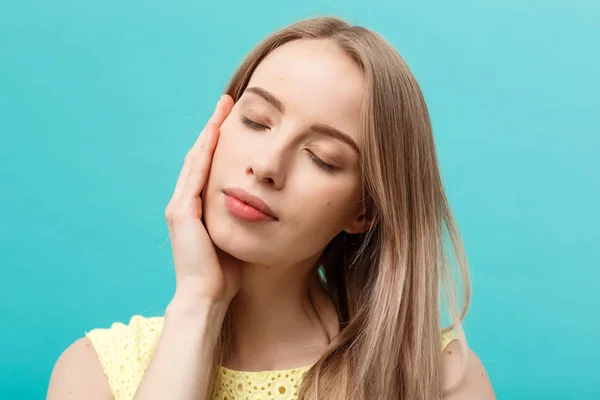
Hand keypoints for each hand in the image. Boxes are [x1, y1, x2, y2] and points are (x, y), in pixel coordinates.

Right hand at [165, 95, 240, 306]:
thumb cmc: (227, 274)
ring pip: (197, 159)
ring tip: (222, 108)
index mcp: (198, 208)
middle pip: (201, 156)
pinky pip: (195, 174)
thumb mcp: (238, 236)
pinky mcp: (181, 212)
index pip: (210, 166)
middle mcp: (186, 202)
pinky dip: (205, 151)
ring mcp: (180, 206)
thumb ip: (244, 217)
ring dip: (209, 132)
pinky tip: (215, 131)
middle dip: (214, 128)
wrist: (208, 298)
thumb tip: (266, 204)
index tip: (237, 120)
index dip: (221, 142)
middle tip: (228, 103)